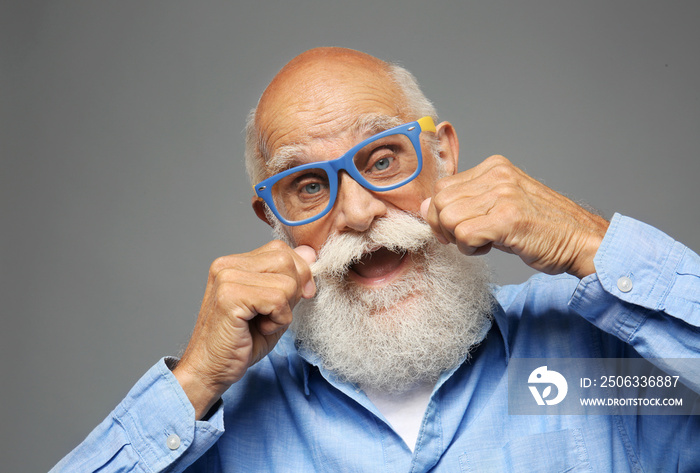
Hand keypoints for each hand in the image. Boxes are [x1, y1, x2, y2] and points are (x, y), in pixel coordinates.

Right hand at [173, 241, 316, 418]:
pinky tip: (258, 328)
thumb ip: (292, 279)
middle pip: (286, 260)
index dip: (298, 274)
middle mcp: (227, 265)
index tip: (292, 300)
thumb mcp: (275, 306)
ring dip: (284, 310)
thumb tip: (310, 253)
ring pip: (286, 281)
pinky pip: (277, 300)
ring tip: (262, 322)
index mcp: (235, 263)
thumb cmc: (241, 341)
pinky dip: (277, 320)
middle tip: (273, 315)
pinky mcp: (229, 297)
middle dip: (293, 291)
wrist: (210, 370)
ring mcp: (226, 278)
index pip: (282, 250)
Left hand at [421, 155, 608, 277]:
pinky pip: (464, 234)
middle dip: (444, 227)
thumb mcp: (501, 205)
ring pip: (449, 218)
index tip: (456, 230)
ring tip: (483, 242)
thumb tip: (426, 206)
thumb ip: (466, 202)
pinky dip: (470, 248)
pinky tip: (490, 247)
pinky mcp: (509, 219)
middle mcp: (498, 175)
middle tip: (466, 239)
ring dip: (459, 239)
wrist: (582, 241)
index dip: (441, 214)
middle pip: (440, 201)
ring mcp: (504, 195)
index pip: (443, 187)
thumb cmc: (542, 228)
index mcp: (495, 167)